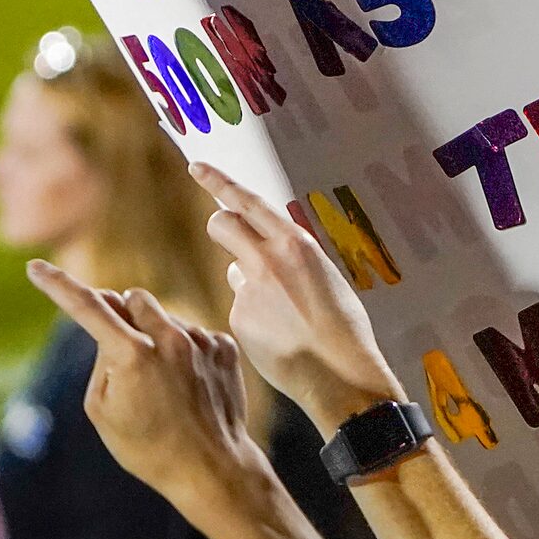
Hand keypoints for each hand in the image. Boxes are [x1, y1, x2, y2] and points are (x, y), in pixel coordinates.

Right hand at [26, 261, 268, 519]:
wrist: (211, 470)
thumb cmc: (147, 447)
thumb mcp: (101, 410)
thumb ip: (100, 360)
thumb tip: (110, 329)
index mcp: (131, 355)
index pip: (86, 307)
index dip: (57, 285)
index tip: (36, 268)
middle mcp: (169, 338)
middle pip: (131, 299)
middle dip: (119, 315)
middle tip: (119, 350)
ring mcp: (201, 340)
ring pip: (164, 316)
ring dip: (154, 334)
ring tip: (161, 383)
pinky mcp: (224, 347)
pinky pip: (193, 334)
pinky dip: (184, 351)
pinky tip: (187, 386)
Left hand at [190, 164, 404, 432]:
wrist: (338, 372)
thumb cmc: (342, 327)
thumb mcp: (325, 276)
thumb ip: (291, 258)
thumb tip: (266, 255)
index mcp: (293, 242)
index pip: (246, 200)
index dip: (218, 181)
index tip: (196, 166)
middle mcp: (266, 259)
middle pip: (222, 223)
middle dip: (221, 225)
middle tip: (226, 234)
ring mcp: (249, 290)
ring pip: (234, 271)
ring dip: (248, 280)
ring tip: (282, 310)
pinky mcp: (239, 318)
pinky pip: (240, 308)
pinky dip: (254, 317)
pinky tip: (278, 336)